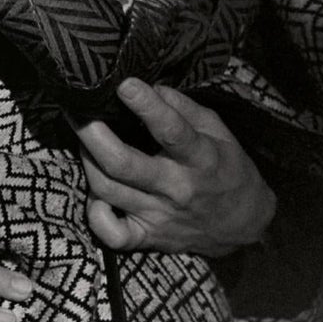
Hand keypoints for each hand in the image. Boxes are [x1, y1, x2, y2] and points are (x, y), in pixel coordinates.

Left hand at [76, 79, 276, 257]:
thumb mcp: (217, 130)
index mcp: (200, 158)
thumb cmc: (226, 168)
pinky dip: (95, 214)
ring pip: (108, 190)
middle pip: (123, 164)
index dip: (146, 105)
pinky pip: (111, 234)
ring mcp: (159, 217)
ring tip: (83, 139)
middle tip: (79, 111)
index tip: (124, 84)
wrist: (243, 224)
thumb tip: (151, 87)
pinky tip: (96, 193)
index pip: (171, 131)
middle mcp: (176, 189)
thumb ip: (184, 107)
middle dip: (93, 134)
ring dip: (87, 161)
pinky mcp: (148, 238)